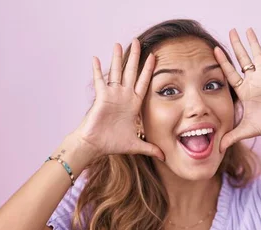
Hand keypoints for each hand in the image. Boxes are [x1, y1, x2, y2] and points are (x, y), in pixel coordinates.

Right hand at [73, 39, 164, 160]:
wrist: (96, 146)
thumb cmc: (112, 144)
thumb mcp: (136, 145)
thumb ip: (150, 148)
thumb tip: (164, 157)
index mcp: (132, 104)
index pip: (144, 83)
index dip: (149, 70)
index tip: (155, 57)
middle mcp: (123, 96)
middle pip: (131, 72)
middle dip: (135, 57)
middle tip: (138, 41)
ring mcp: (112, 95)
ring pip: (116, 72)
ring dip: (117, 58)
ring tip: (118, 43)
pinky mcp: (102, 97)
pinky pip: (100, 81)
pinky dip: (97, 69)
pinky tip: (96, 58)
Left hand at [214, 28, 260, 152]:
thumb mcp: (245, 130)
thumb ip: (230, 137)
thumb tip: (217, 150)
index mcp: (245, 90)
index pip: (230, 73)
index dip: (223, 62)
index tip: (214, 50)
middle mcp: (254, 80)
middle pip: (242, 59)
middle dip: (236, 45)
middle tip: (231, 31)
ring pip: (258, 55)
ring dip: (253, 42)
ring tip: (248, 29)